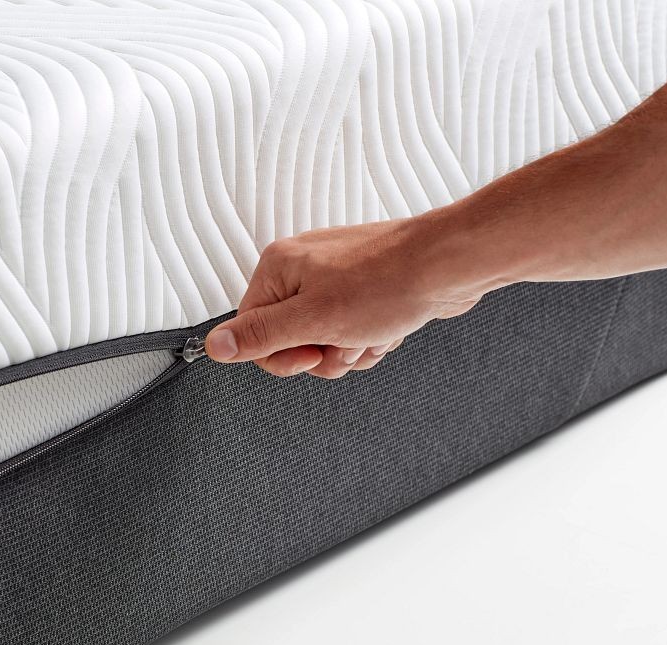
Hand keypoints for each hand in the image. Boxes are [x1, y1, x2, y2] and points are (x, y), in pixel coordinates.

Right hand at [205, 217, 488, 378]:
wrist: (451, 265)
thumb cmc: (389, 283)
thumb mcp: (313, 320)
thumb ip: (259, 336)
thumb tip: (215, 346)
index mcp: (278, 268)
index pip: (252, 332)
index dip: (283, 356)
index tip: (313, 352)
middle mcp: (302, 268)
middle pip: (289, 340)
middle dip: (322, 354)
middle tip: (348, 341)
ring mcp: (334, 278)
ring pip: (324, 340)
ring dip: (351, 349)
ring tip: (374, 331)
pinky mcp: (362, 288)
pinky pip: (351, 330)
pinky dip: (370, 338)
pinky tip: (388, 327)